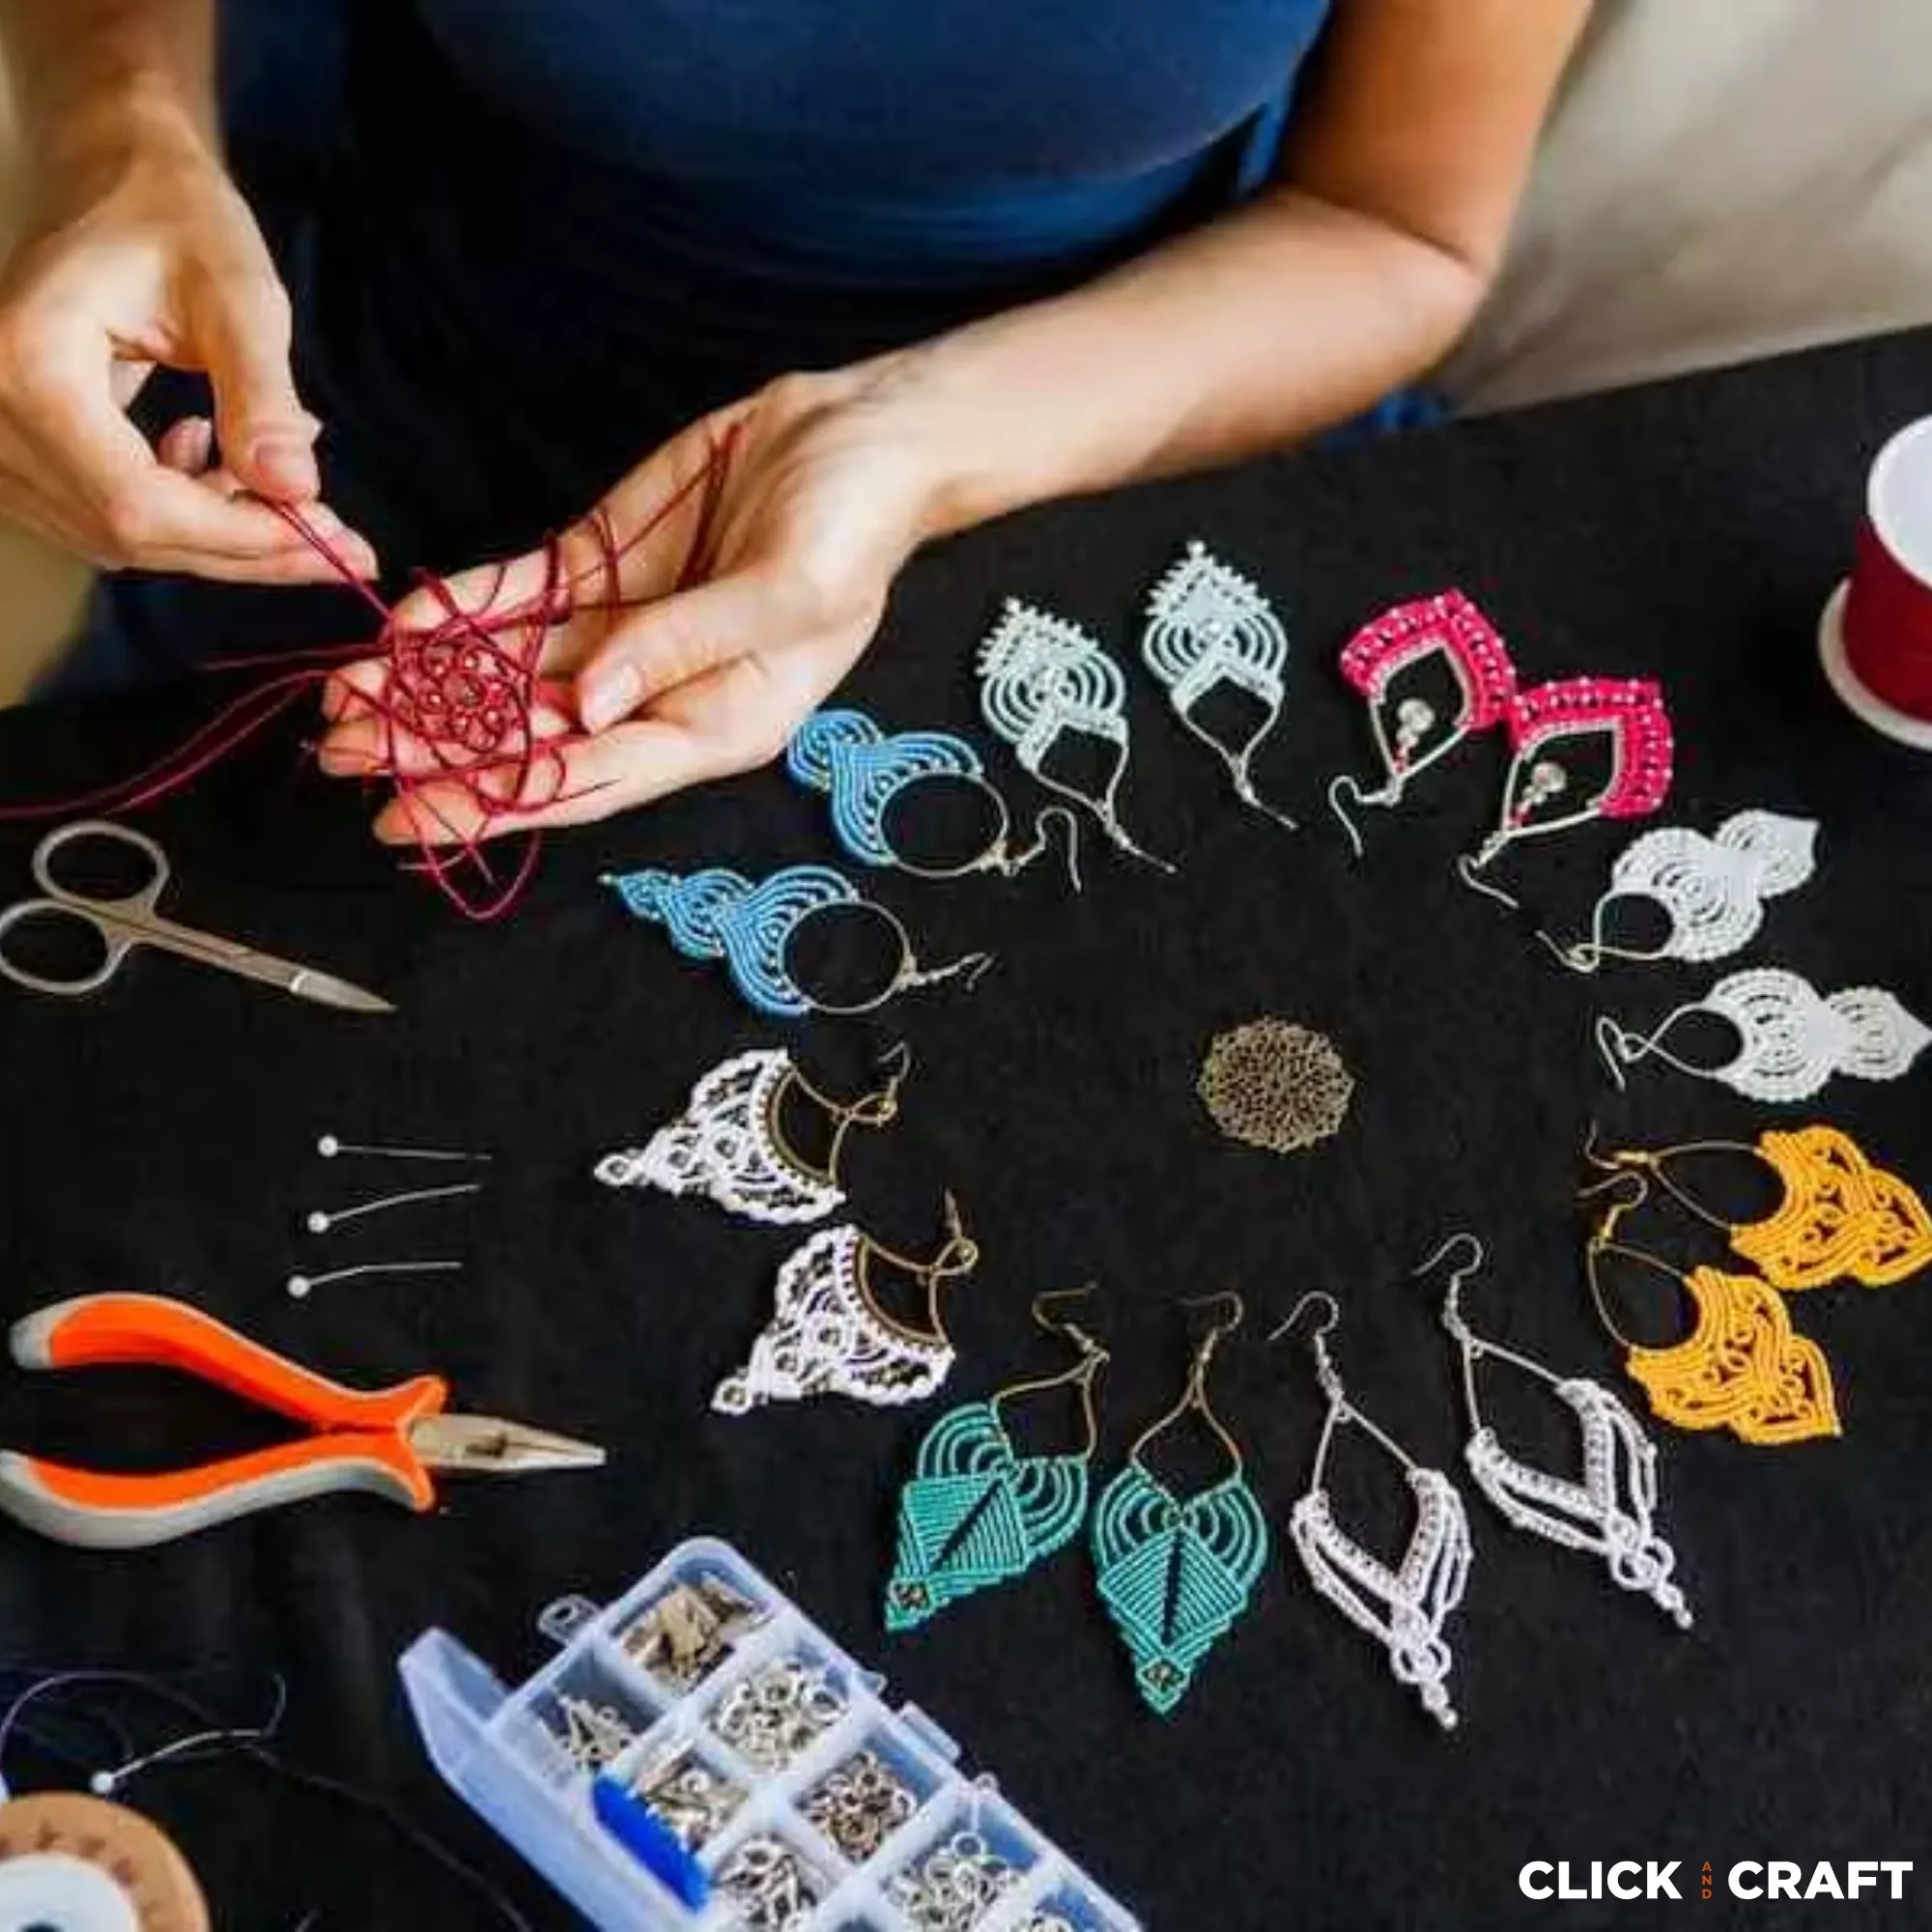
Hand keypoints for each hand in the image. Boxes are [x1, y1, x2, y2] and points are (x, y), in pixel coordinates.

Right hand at [0, 110, 373, 578]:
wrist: (113, 181)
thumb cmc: (174, 216)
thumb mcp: (237, 295)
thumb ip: (263, 395)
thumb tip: (296, 490)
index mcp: (28, 363)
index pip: (135, 503)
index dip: (238, 537)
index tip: (330, 539)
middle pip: (128, 533)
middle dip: (244, 546)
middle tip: (338, 540)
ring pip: (121, 538)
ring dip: (219, 534)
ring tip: (287, 488)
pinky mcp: (20, 451)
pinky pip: (104, 516)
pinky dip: (180, 513)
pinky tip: (213, 460)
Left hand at [317, 359, 951, 841]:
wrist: (865, 435)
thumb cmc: (854, 527)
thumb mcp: (788, 595)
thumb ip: (686, 647)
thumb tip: (588, 706)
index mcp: (715, 722)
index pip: (590, 778)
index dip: (496, 802)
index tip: (410, 819)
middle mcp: (659, 691)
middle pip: (532, 736)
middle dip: (436, 752)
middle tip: (343, 758)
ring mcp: (627, 628)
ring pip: (512, 672)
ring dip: (429, 689)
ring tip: (343, 703)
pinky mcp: (605, 564)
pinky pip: (521, 595)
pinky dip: (464, 609)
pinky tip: (405, 626)